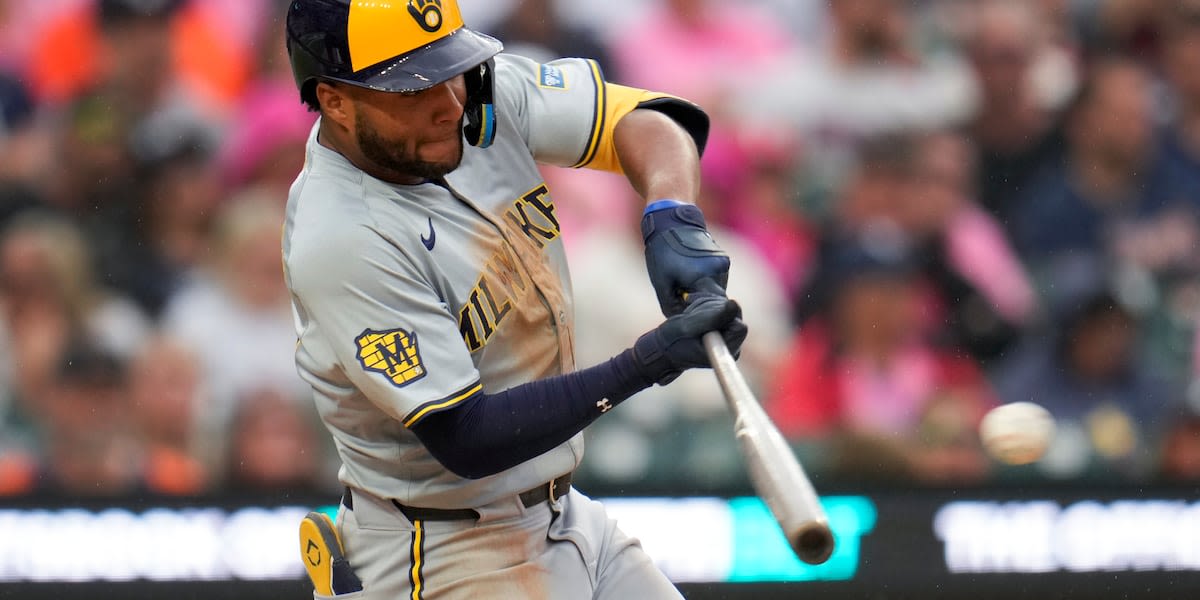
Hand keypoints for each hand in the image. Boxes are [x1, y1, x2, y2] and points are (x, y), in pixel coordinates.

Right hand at [632, 295, 747, 384]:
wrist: (662, 348)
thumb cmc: (672, 341)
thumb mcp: (687, 326)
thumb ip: (711, 316)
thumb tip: (734, 303)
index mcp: (726, 352)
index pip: (738, 325)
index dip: (720, 315)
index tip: (698, 316)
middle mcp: (731, 346)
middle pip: (734, 314)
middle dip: (711, 308)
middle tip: (690, 313)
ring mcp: (728, 338)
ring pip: (727, 309)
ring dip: (706, 305)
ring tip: (688, 313)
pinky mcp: (722, 329)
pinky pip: (721, 308)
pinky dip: (706, 305)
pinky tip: (692, 310)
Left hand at [642, 202, 729, 315]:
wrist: (674, 218)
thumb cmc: (663, 250)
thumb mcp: (662, 282)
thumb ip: (672, 307)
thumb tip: (682, 324)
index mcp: (705, 276)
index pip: (711, 310)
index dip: (702, 320)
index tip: (694, 326)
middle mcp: (720, 270)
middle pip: (714, 301)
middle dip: (700, 307)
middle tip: (683, 304)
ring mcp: (724, 264)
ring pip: (715, 291)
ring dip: (701, 294)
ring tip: (683, 284)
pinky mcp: (723, 260)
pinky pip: (715, 281)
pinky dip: (704, 284)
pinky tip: (689, 275)